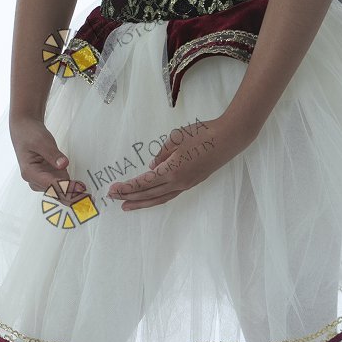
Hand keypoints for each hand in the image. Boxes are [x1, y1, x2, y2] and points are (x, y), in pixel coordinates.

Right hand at [8, 114, 85, 201]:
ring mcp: (42, 179)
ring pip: (60, 191)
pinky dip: (71, 188)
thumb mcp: (41, 141)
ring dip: (73, 195)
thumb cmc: (30, 134)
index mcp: (30, 172)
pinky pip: (61, 185)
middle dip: (72, 197)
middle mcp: (35, 180)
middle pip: (56, 192)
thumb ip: (52, 153)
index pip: (51, 184)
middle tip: (89, 200)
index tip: (80, 189)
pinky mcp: (49, 176)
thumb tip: (63, 164)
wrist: (25, 129)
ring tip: (88, 199)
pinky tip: (82, 192)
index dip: (67, 188)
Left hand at [106, 115, 249, 210]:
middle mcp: (178, 182)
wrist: (228, 139)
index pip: (144, 183)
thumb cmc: (202, 134)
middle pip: (149, 194)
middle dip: (129, 196)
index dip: (127, 187)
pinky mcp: (192, 182)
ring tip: (127, 206)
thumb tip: (152, 168)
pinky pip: (169, 194)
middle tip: (112, 198)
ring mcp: (186, 185)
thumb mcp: (176, 137)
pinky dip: (157, 197)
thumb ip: (162, 153)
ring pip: (159, 198)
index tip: (112, 190)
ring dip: (142, 203)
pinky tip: (150, 195)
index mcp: (172, 171)